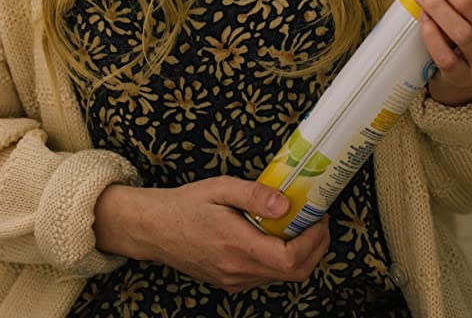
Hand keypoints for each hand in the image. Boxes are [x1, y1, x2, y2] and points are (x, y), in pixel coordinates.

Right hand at [96, 177, 329, 291]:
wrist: (153, 228)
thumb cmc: (185, 205)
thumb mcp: (220, 189)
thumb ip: (255, 196)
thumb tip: (286, 205)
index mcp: (237, 245)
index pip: (290, 259)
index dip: (313, 241)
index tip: (318, 218)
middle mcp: (237, 270)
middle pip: (294, 273)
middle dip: (315, 248)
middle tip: (317, 221)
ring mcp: (234, 280)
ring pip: (281, 276)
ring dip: (298, 253)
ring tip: (296, 224)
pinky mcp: (230, 282)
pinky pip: (265, 275)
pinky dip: (279, 259)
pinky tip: (273, 235)